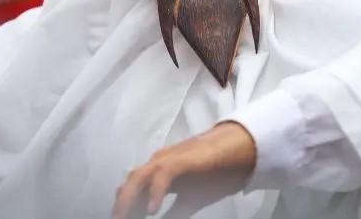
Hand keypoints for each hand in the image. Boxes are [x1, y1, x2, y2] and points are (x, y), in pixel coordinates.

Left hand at [112, 122, 256, 218]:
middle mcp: (158, 163)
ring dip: (128, 199)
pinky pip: (162, 175)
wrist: (240, 149)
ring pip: (139, 177)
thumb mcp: (192, 199)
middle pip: (130, 183)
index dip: (125, 205)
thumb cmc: (217, 172)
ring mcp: (168, 159)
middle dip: (121, 204)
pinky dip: (154, 192)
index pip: (134, 188)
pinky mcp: (180, 159)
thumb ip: (175, 212)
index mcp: (159, 172)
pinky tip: (152, 210)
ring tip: (123, 218)